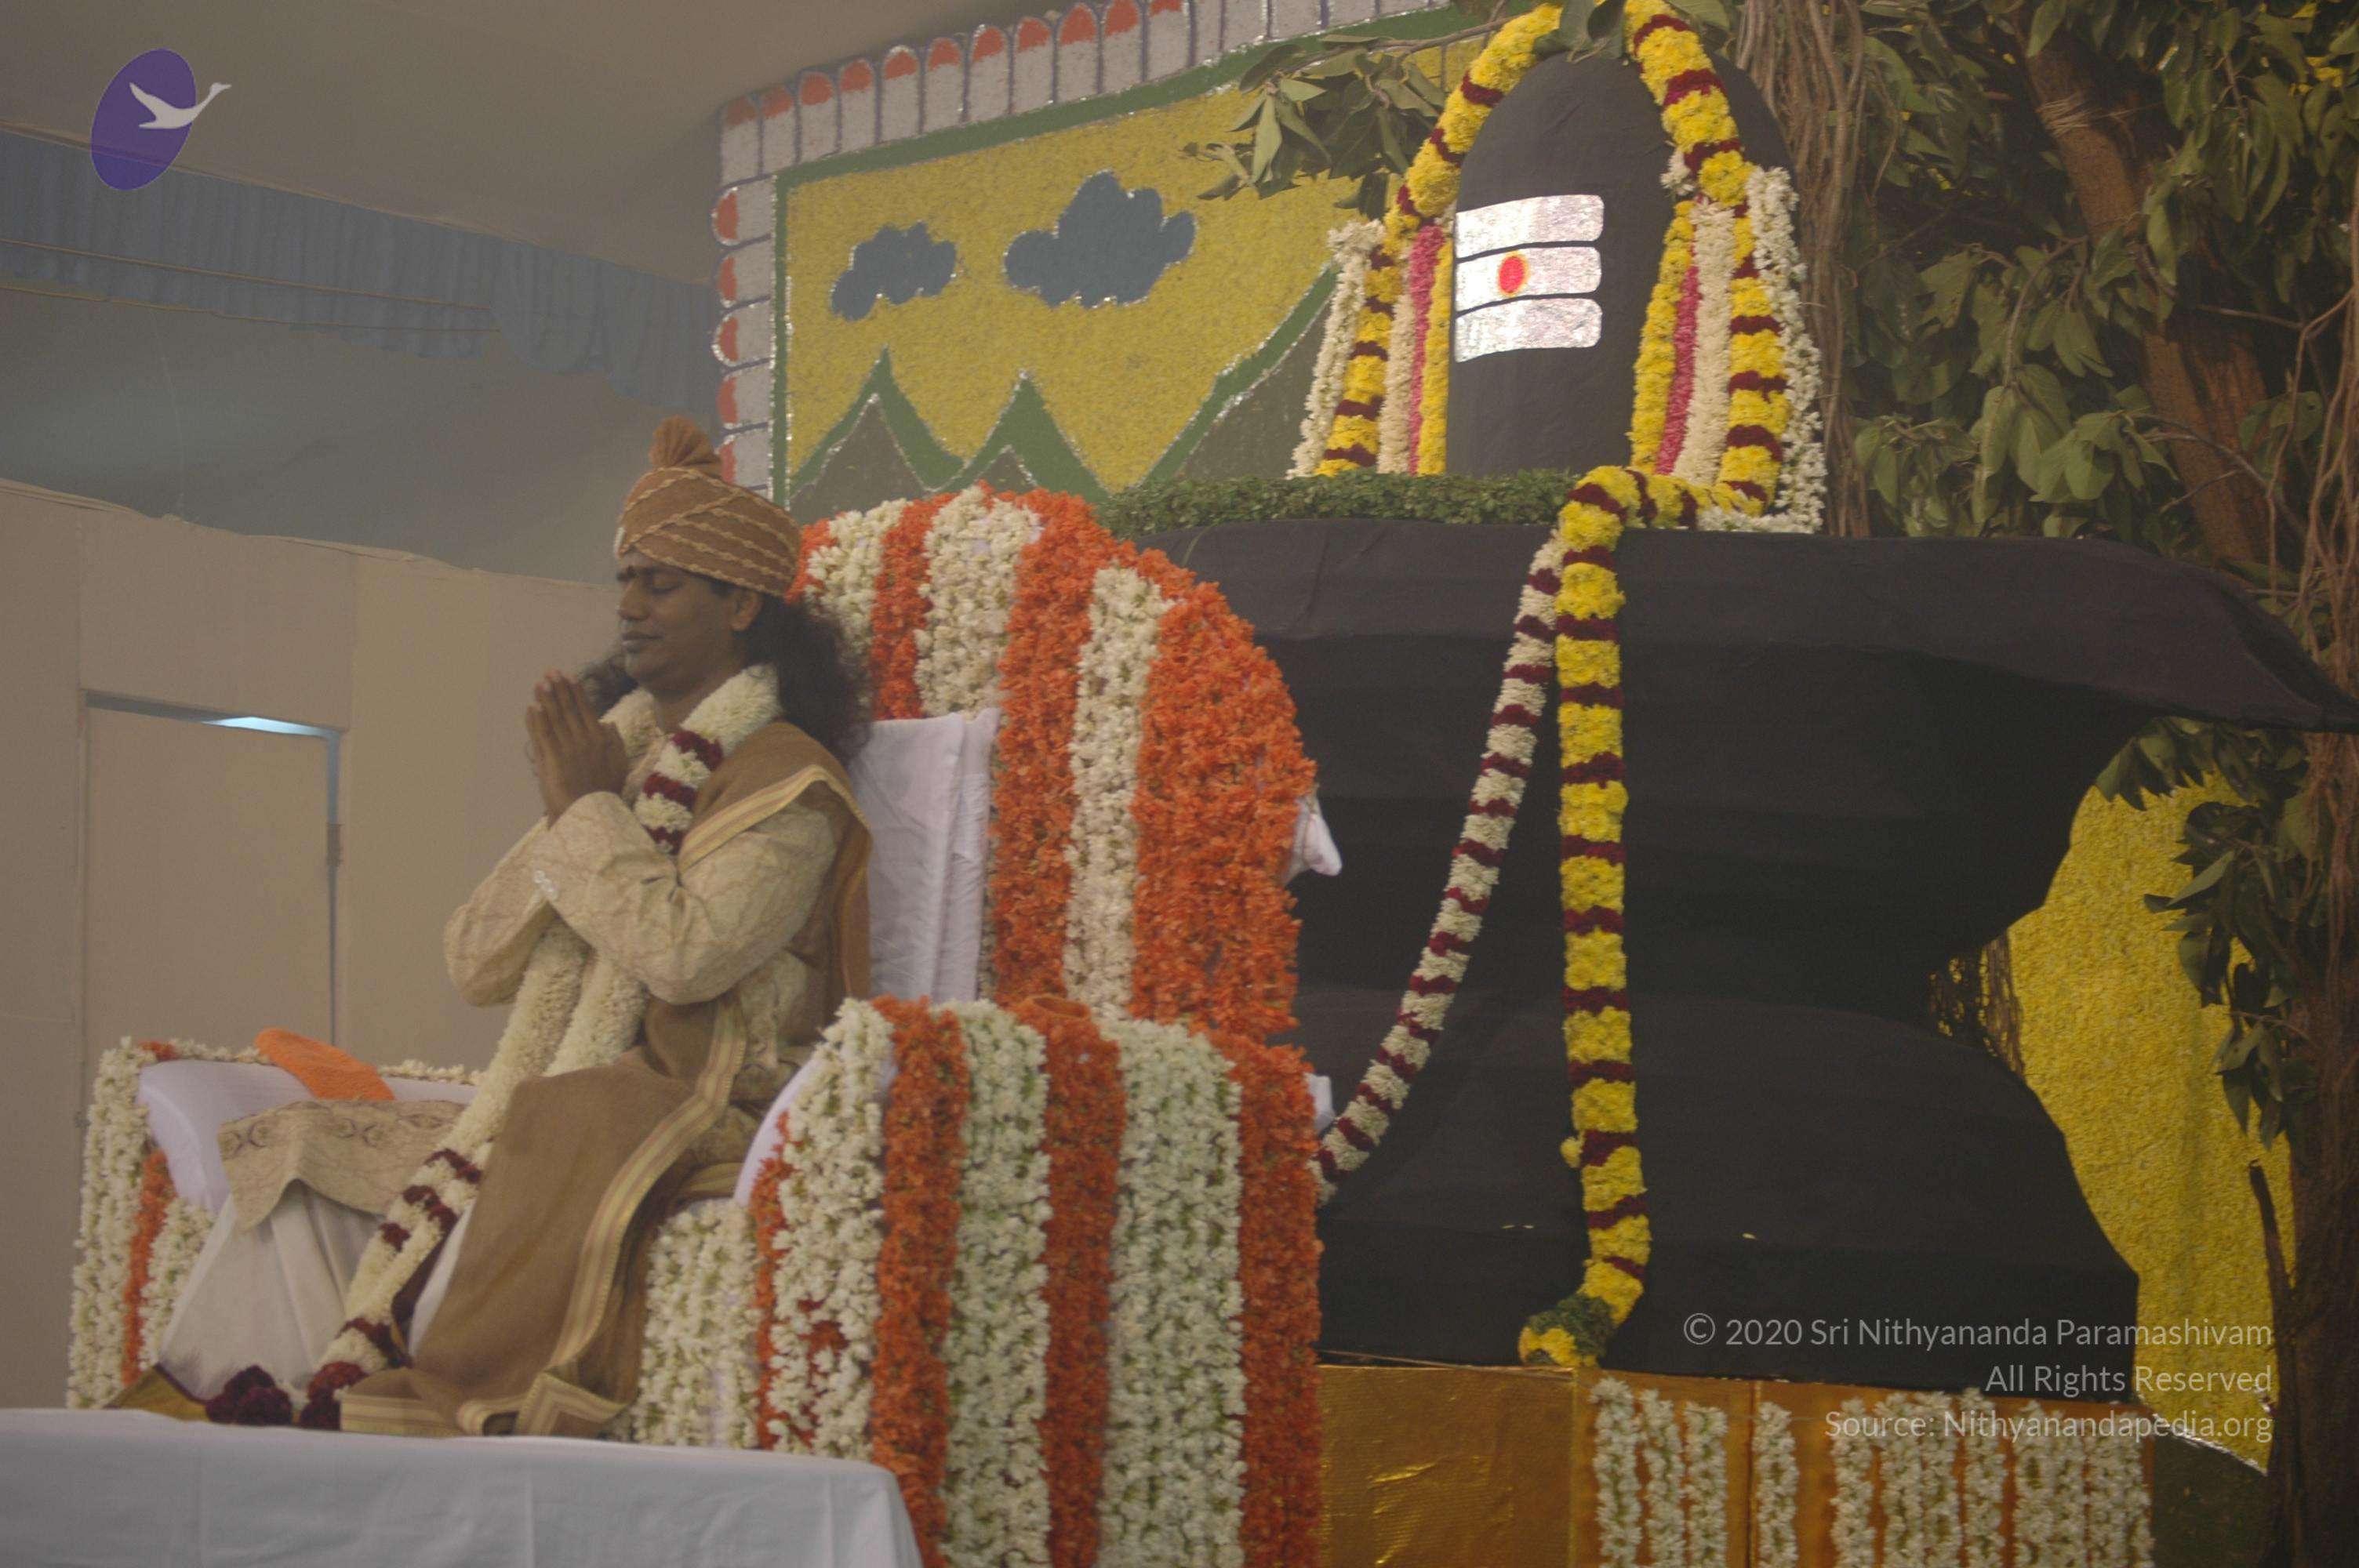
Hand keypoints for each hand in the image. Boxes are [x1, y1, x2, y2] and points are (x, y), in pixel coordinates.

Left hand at [525, 670, 628, 824]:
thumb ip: (615, 741)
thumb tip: (608, 723)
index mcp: (600, 740)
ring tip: (540, 683)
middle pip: (568, 710)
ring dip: (546, 699)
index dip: (576, 692)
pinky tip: (532, 706)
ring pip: (555, 719)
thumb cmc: (606, 792)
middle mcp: (584, 740)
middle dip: (559, 689)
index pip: (585, 710)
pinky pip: (543, 736)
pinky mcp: (552, 760)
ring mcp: (567, 749)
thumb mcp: (619, 765)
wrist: (593, 813)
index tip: (569, 676)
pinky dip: (537, 720)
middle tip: (550, 672)